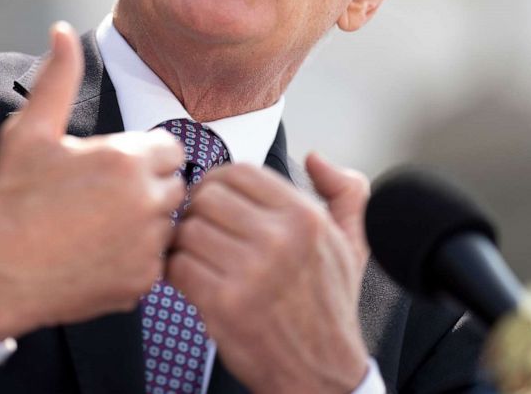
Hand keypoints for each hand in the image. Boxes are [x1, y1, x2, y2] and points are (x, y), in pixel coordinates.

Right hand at [0, 22, 185, 338]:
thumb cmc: (12, 200)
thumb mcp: (31, 131)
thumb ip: (59, 78)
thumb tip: (61, 31)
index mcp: (128, 160)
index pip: (170, 149)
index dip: (143, 155)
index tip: (112, 167)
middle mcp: (147, 202)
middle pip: (173, 185)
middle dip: (147, 187)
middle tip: (102, 198)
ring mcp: (148, 245)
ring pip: (168, 224)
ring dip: (145, 223)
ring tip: (99, 226)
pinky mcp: (143, 281)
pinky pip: (157, 261)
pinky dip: (136, 258)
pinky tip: (99, 253)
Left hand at [166, 153, 369, 393]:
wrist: (322, 373)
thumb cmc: (329, 305)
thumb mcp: (353, 242)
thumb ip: (344, 192)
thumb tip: (314, 159)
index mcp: (305, 217)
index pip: (239, 171)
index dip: (219, 181)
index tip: (215, 198)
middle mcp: (280, 239)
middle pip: (207, 196)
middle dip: (197, 210)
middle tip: (201, 227)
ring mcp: (251, 272)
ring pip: (188, 230)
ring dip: (184, 242)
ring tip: (197, 254)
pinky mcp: (224, 304)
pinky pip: (177, 266)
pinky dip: (177, 271)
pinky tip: (193, 279)